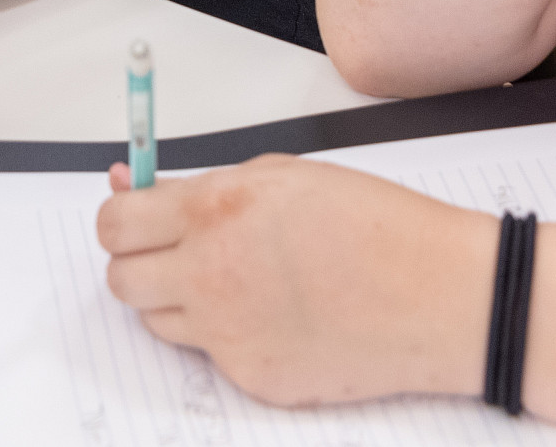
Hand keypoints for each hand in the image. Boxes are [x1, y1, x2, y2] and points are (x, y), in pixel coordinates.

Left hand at [96, 156, 488, 406]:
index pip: (116, 222)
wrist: (439, 296)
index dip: (120, 217)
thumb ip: (206, 185)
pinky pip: (212, 355)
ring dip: (178, 300)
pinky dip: (229, 335)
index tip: (133, 216)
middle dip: (138, 262)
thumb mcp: (286, 178)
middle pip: (120, 279)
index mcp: (216, 210)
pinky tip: (277, 316)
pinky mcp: (251, 377)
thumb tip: (136, 187)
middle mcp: (211, 274)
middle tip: (173, 250)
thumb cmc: (378, 226)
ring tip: (236, 281)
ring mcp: (229, 333)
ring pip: (157, 321)